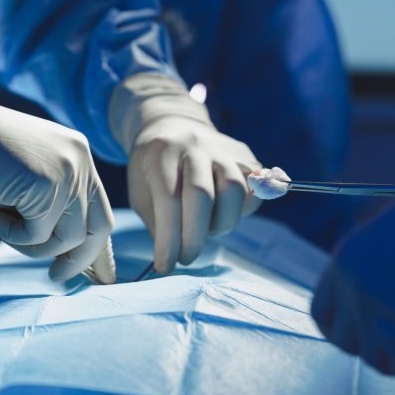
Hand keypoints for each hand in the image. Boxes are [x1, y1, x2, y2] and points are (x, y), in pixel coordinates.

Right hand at [0, 64, 115, 282]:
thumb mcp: (30, 183)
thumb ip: (55, 208)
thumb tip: (69, 253)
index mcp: (81, 157)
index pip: (101, 211)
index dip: (98, 247)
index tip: (95, 274)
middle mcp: (83, 163)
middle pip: (98, 228)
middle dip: (79, 260)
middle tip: (56, 277)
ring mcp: (69, 173)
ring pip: (67, 238)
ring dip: (32, 246)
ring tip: (1, 226)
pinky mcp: (48, 187)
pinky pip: (36, 235)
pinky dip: (9, 235)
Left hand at [128, 117, 261, 272]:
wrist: (172, 128)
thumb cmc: (152, 170)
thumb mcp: (141, 193)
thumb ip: (158, 223)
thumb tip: (176, 253)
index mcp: (161, 153)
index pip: (168, 200)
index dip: (169, 238)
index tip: (166, 266)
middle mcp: (194, 145)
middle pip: (202, 195)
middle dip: (195, 237)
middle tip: (187, 258)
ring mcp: (223, 148)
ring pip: (234, 190)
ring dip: (221, 223)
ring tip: (206, 230)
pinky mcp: (245, 155)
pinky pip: (253, 189)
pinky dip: (242, 210)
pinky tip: (224, 213)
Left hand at [311, 170, 394, 383]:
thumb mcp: (388, 236)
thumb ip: (374, 270)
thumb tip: (381, 301)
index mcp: (343, 263)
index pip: (321, 312)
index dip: (336, 329)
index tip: (353, 335)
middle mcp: (352, 292)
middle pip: (343, 342)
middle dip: (364, 348)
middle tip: (386, 348)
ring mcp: (378, 315)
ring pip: (372, 360)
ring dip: (389, 363)